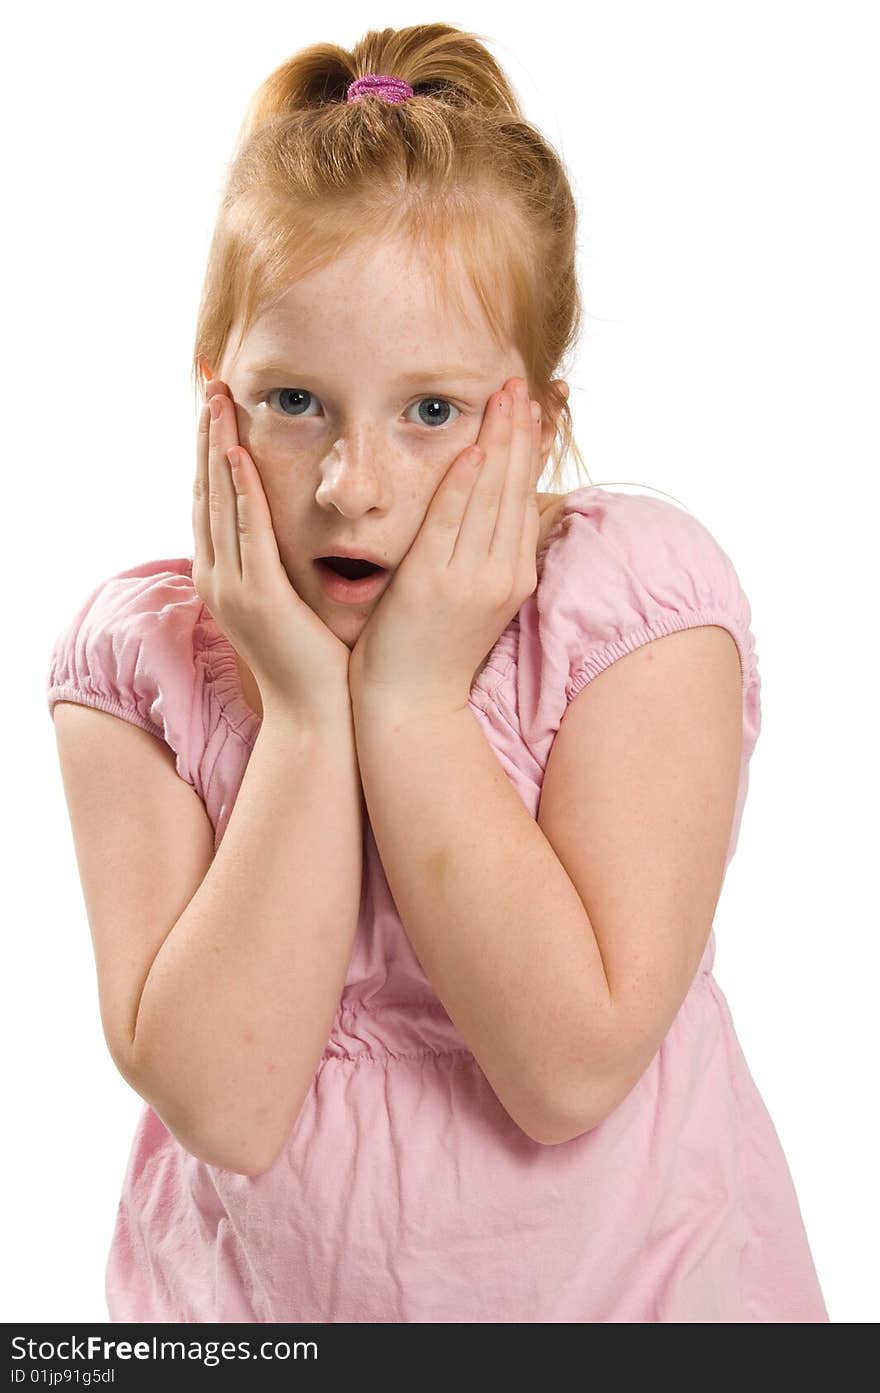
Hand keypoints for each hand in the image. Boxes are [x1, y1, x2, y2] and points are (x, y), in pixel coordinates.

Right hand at [193, 379, 352, 722]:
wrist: (318, 716)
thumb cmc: (316, 661)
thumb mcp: (293, 602)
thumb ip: (284, 564)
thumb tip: (296, 531)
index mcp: (226, 576)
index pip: (214, 500)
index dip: (211, 452)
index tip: (217, 409)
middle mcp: (218, 577)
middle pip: (206, 491)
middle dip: (207, 438)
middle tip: (210, 385)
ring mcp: (233, 588)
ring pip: (220, 504)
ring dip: (217, 450)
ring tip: (217, 402)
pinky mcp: (258, 598)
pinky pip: (247, 533)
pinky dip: (241, 492)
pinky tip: (239, 457)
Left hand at [348, 377, 542, 715]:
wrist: (410, 707)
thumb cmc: (432, 651)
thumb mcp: (471, 599)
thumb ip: (480, 555)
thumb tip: (487, 514)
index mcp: (513, 574)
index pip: (526, 497)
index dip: (532, 450)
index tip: (536, 407)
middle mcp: (502, 573)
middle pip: (516, 488)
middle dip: (521, 432)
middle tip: (524, 381)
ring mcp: (471, 579)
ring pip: (491, 497)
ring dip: (498, 442)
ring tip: (505, 395)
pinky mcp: (435, 585)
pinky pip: (452, 523)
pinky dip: (463, 485)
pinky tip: (470, 450)